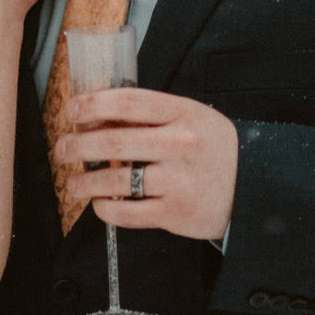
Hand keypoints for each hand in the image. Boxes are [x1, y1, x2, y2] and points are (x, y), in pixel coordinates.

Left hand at [55, 88, 238, 241]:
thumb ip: (152, 116)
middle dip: (77, 145)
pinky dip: (106, 209)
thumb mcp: (191, 118)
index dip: (92, 104)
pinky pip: (128, 213)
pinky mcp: (176, 212)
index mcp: (183, 113)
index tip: (72, 110)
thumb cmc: (212, 149)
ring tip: (72, 183)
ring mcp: (178, 180)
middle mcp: (179, 144)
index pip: (127, 102)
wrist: (254, 187)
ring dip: (84, 182)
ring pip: (115, 181)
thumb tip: (96, 117)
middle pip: (113, 142)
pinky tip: (99, 204)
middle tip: (61, 149)